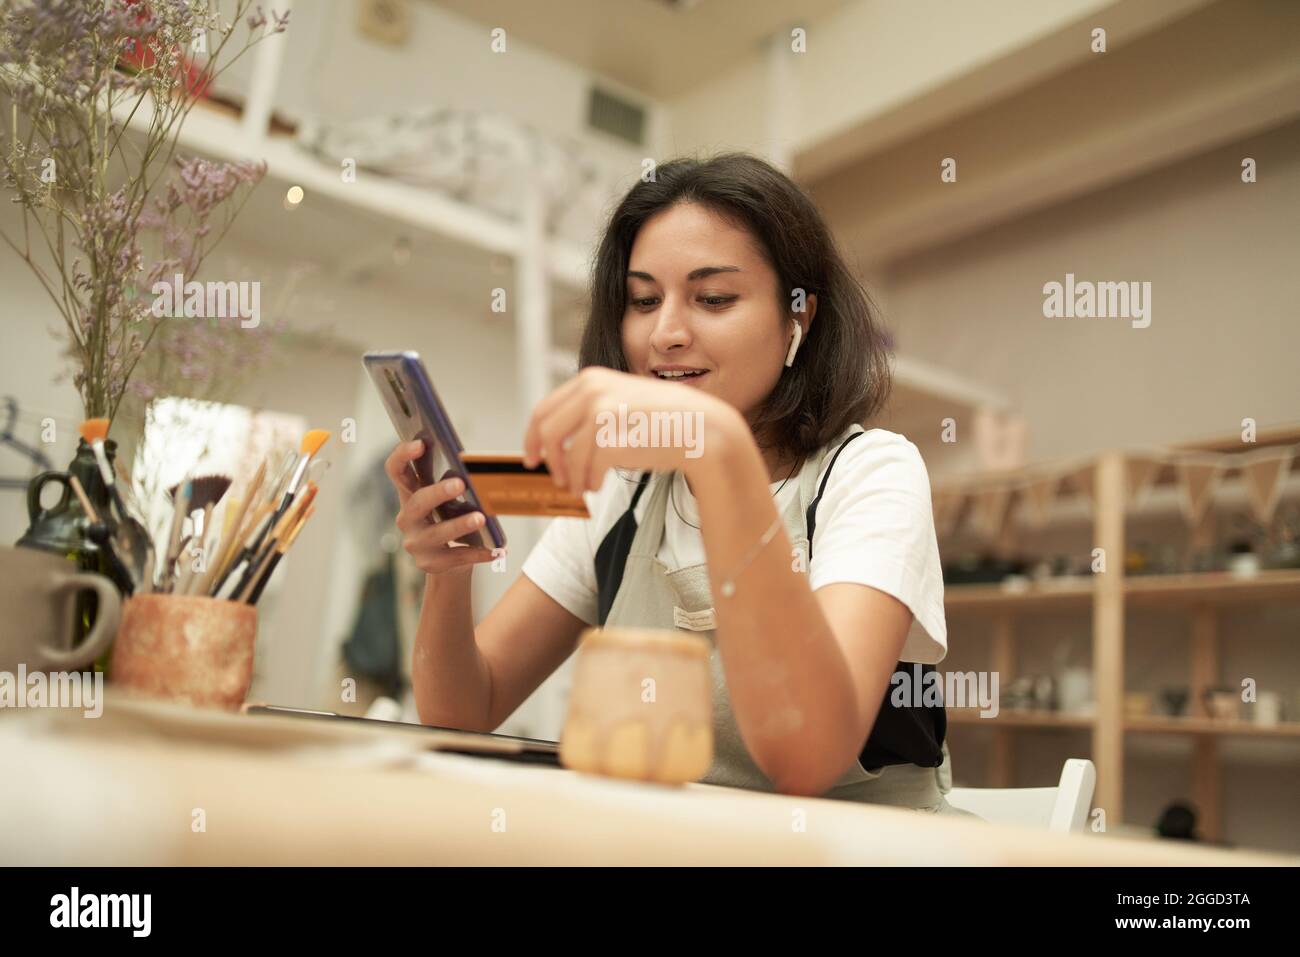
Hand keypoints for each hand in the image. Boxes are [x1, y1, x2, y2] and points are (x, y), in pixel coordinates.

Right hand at [384, 439, 495, 575]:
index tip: (420, 443)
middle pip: (418, 502)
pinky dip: (478, 552)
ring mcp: (416, 542)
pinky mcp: (430, 563)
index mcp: (409, 495)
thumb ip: (452, 485)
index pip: (396, 471)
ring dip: (460, 524)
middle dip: (438, 492)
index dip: (403, 455)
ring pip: (438, 533)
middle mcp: (407, 518)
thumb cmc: (449, 521)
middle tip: (460, 483)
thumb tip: (474, 469)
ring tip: (481, 518)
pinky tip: (496, 550)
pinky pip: (457, 556)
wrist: (447, 563)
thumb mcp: (446, 502)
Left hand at [522, 367, 738, 494]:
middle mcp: (592, 392)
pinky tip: (596, 485)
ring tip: (581, 487)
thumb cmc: (665, 419)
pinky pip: (587, 470)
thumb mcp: (623, 399)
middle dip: (549, 460)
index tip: (532, 457)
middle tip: (557, 478)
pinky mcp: (613, 440)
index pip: (544, 409)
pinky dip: (588, 482)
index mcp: (591, 380)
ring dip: (571, 477)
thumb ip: (591, 410)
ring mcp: (602, 415)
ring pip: (568, 456)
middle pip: (547, 433)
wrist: (700, 428)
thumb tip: (557, 441)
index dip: (532, 437)